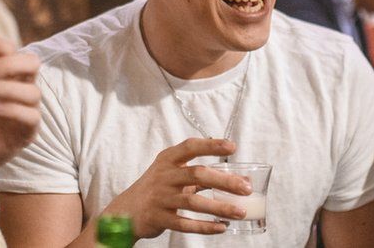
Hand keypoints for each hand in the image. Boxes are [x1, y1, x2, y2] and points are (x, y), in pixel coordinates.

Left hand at [0, 31, 41, 181]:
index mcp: (3, 74)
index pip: (11, 49)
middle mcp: (19, 88)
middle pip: (31, 63)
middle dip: (7, 63)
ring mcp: (26, 110)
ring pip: (32, 91)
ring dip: (5, 87)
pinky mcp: (26, 133)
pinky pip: (31, 117)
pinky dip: (13, 109)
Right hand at [104, 138, 252, 237]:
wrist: (127, 210)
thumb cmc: (158, 189)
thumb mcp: (175, 175)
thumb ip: (203, 175)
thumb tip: (241, 179)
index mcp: (168, 160)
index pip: (190, 147)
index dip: (211, 145)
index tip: (232, 147)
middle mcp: (163, 176)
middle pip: (196, 174)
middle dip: (224, 181)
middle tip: (246, 188)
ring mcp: (160, 197)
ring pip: (192, 202)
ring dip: (219, 207)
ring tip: (240, 212)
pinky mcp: (159, 217)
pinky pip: (184, 223)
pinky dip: (205, 226)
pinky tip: (221, 227)